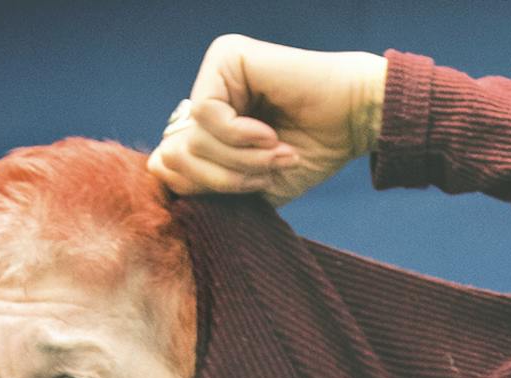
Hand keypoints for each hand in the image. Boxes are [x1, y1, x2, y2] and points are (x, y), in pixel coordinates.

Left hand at [147, 36, 387, 207]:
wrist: (354, 122)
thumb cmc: (311, 152)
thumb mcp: (252, 185)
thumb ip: (204, 184)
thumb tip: (156, 164)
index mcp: (212, 122)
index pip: (175, 163)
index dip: (206, 187)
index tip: (255, 187)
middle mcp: (209, 90)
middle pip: (180, 153)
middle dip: (224, 178)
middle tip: (268, 172)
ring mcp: (216, 70)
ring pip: (192, 137)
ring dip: (238, 160)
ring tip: (275, 153)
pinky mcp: (227, 56)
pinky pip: (207, 113)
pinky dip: (240, 136)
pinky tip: (270, 133)